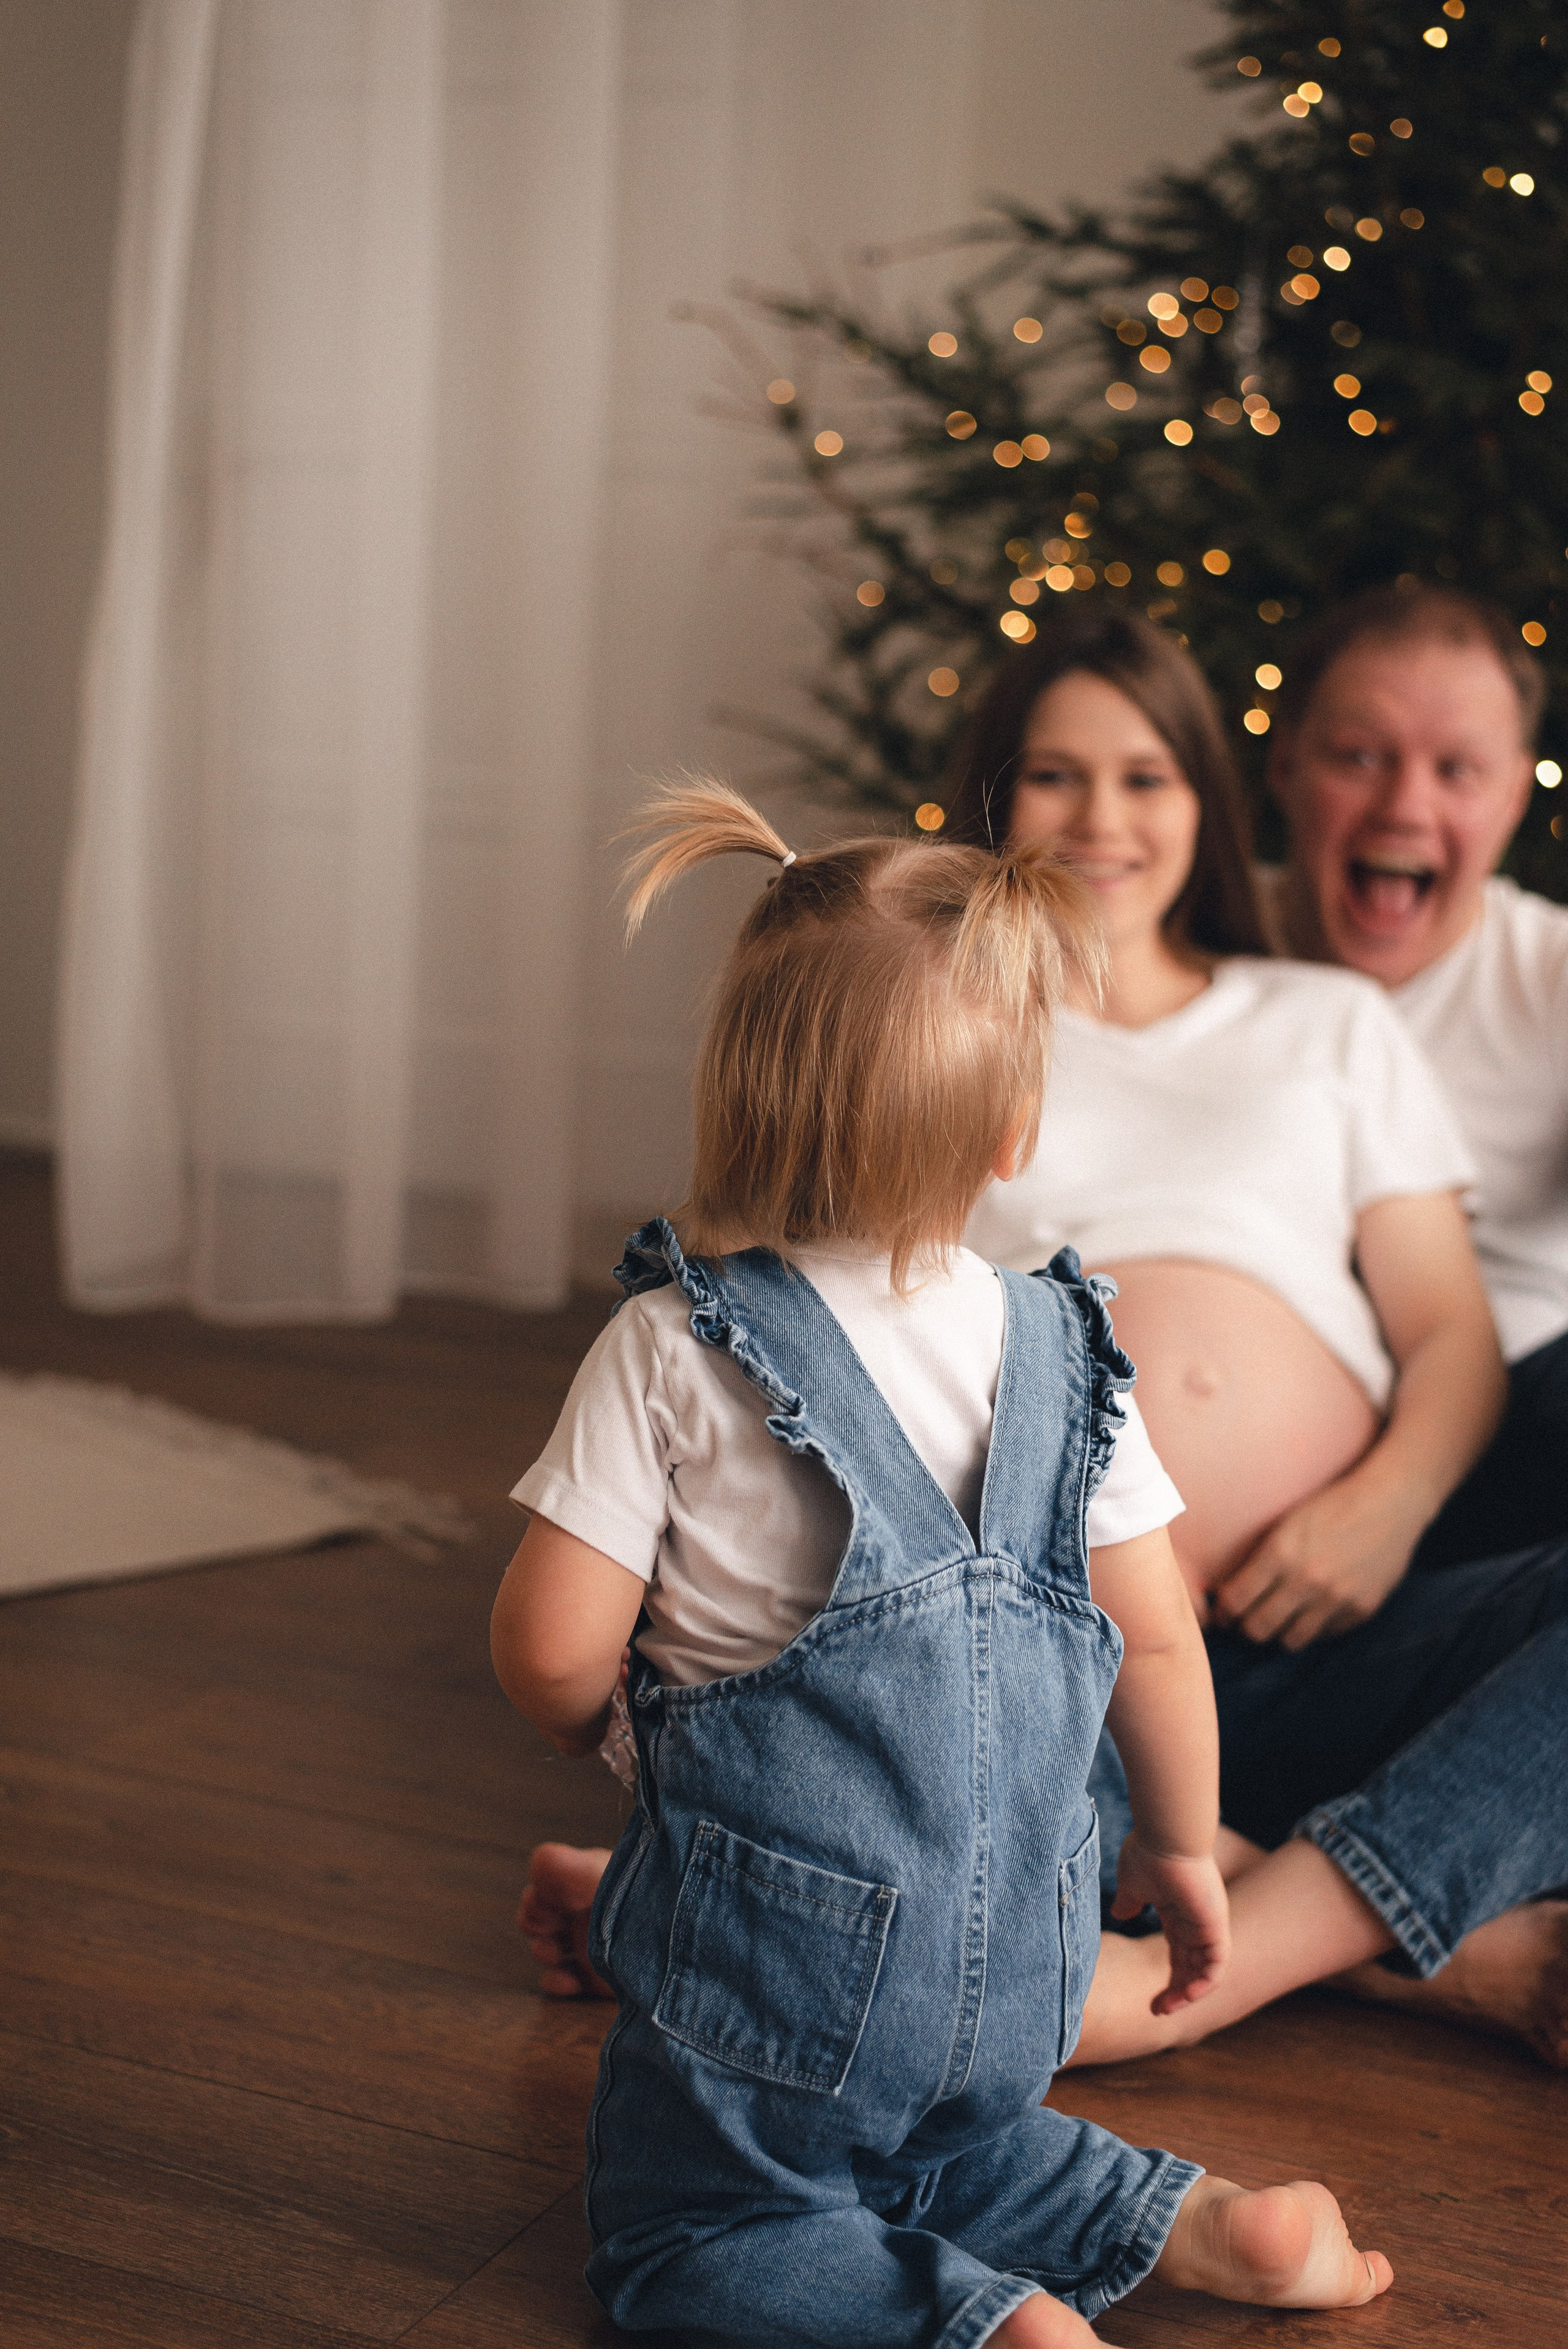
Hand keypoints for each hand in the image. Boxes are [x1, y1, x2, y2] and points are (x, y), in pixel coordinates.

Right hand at [1111, 1836, 1229, 2013]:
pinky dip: (1204, 1983)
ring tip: (1168, 2007)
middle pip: (1191, 1966)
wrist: (1166, 1834)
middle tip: (1158, 2010)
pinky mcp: (1215, 1925)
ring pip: (1205, 1970)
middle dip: (1176, 1991)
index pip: (1178, 1953)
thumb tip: (1119, 1912)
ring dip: (1188, 1993)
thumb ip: (1129, 1901)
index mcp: (1176, 1912)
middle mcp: (1195, 1920)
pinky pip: (1217, 1965)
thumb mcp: (1132, 1884)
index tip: (1152, 2001)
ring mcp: (1208, 1923)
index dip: (1168, 1978)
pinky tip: (1186, 1995)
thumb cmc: (1148, 1853)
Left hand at [1210, 1475, 1420, 1650]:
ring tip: (1281, 1617)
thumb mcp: (1285, 1524)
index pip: (1235, 1602)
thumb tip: (1226, 1594)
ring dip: (1281, 1631)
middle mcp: (1307, 1580)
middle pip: (1258, 1629)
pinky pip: (1324, 1634)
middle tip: (1247, 1620)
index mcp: (1281, 1553)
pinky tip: (1314, 1608)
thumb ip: (1258, 1560)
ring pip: (1290, 1640)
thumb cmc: (1331, 1506)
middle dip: (1247, 1627)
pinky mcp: (1361, 1610)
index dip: (1223, 1612)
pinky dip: (1314, 1626)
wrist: (1389, 1502)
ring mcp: (1336, 1598)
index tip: (1223, 1613)